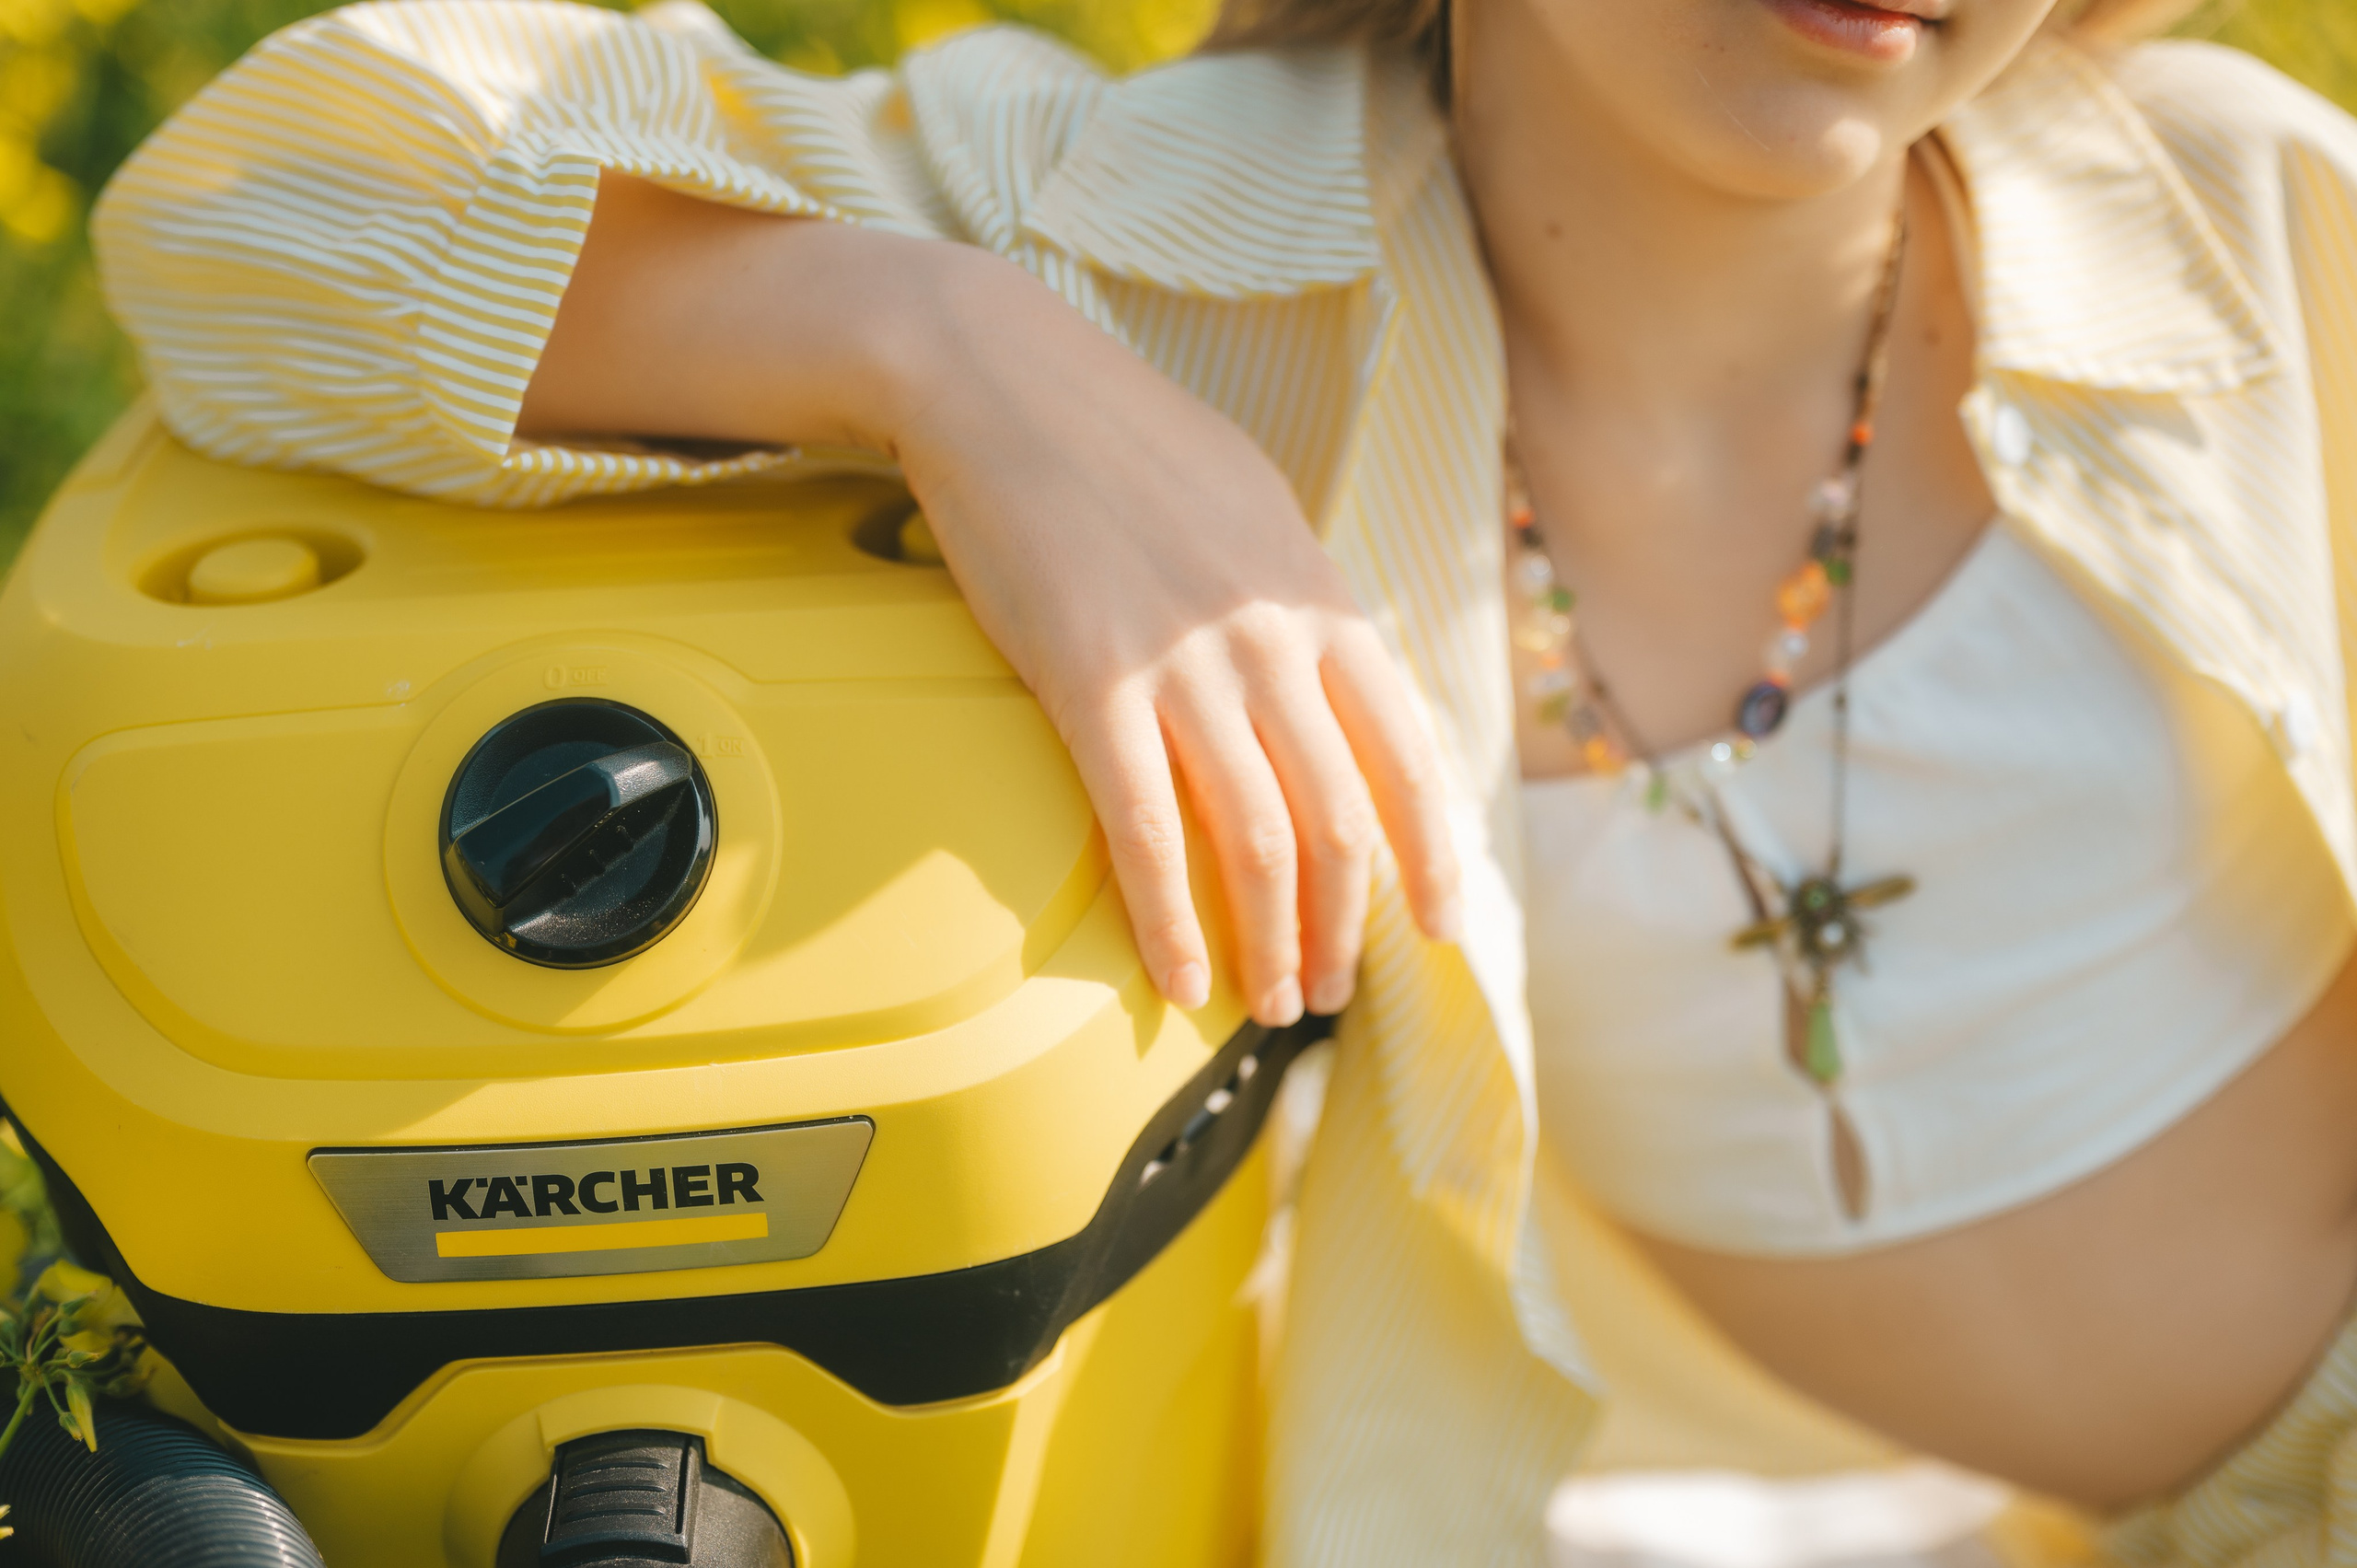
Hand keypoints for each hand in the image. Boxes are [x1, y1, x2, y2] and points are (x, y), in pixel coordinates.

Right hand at [885, 255, 1461, 1023]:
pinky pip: (1143, 829)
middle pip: (1339, 820)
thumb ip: (1300, 602)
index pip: (1411, 754)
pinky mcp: (1090, 682)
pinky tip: (1175, 979)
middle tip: (1329, 992)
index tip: (1438, 926)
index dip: (1434, 855)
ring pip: (1258, 841)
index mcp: (1323, 600)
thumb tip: (1331, 674)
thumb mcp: (1255, 508)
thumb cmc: (1125, 441)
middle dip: (1343, 926)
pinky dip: (1168, 919)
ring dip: (1271, 942)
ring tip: (1267, 1003)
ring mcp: (1184, 663)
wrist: (1001, 379)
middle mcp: (1273, 640)